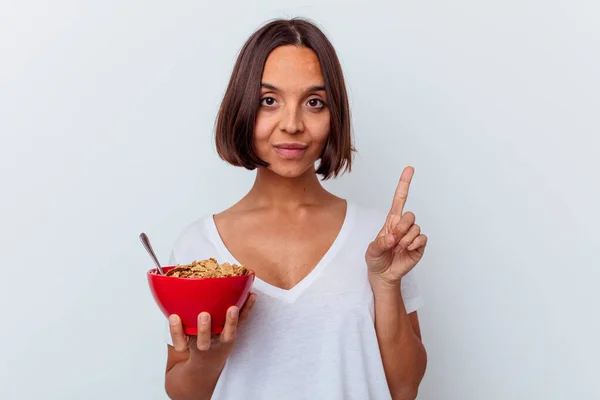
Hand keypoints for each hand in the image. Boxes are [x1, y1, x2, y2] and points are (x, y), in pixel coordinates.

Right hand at [168, 293, 256, 364]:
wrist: (209, 361)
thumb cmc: (194, 340)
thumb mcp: (181, 334)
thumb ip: (176, 318)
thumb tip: (168, 289)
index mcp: (190, 343)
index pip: (179, 341)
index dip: (175, 331)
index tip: (173, 317)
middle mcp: (206, 344)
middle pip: (204, 341)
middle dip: (204, 330)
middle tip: (204, 315)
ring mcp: (221, 340)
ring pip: (227, 334)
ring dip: (231, 322)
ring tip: (232, 308)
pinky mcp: (233, 334)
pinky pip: (242, 322)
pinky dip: (247, 308)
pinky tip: (252, 295)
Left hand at [365, 167, 427, 285]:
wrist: (383, 275)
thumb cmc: (376, 259)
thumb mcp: (372, 250)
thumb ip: (380, 243)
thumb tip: (392, 238)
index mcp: (391, 221)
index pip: (399, 199)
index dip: (404, 184)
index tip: (409, 169)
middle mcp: (403, 226)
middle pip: (410, 215)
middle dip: (401, 228)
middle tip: (394, 240)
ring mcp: (412, 235)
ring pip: (415, 228)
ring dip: (405, 239)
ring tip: (398, 248)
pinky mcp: (419, 246)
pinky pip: (422, 238)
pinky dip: (414, 244)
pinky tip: (408, 249)